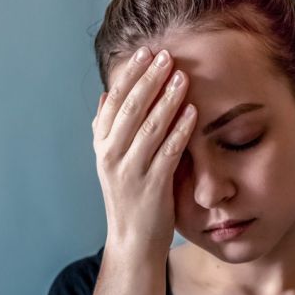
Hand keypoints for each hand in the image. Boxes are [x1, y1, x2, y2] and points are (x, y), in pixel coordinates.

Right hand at [91, 47, 196, 254]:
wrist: (132, 241)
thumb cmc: (128, 197)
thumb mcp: (111, 161)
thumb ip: (108, 129)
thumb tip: (107, 95)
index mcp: (102, 145)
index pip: (114, 101)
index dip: (130, 74)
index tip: (145, 52)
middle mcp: (112, 155)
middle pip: (131, 109)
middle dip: (149, 79)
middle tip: (167, 55)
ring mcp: (131, 171)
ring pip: (150, 127)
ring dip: (168, 99)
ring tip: (183, 76)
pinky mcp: (152, 187)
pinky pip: (168, 153)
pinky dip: (180, 131)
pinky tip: (193, 113)